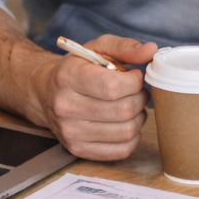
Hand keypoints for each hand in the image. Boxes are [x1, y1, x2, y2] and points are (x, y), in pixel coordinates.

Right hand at [32, 35, 157, 159]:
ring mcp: (70, 132)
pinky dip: (132, 137)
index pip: (113, 87)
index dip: (135, 81)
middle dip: (140, 98)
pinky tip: (125, 123)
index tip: (135, 76)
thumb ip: (125, 47)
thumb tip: (150, 50)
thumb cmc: (78, 69)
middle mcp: (65, 107)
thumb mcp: (98, 48)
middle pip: (123, 110)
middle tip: (136, 92)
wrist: (47, 92)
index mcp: (68, 77)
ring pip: (126, 131)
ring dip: (138, 117)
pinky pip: (121, 150)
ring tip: (130, 105)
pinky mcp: (78, 149)